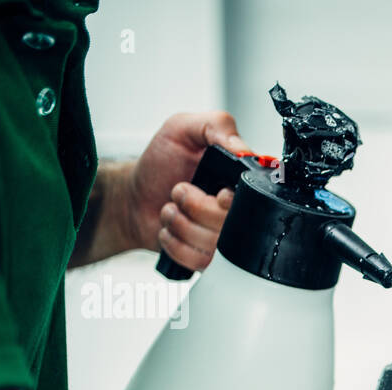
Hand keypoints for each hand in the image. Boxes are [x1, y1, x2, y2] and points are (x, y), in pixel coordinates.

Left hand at [123, 111, 250, 270]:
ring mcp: (224, 238)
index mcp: (239, 180)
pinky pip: (201, 261)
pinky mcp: (208, 259)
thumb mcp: (183, 129)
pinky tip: (172, 230)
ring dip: (182, 225)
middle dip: (196, 206)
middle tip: (179, 191)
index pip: (257, 198)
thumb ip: (216, 125)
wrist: (134, 197)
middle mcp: (237, 211)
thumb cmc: (160, 164)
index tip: (217, 192)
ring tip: (172, 210)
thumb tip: (242, 148)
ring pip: (216, 245)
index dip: (234, 200)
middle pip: (234, 224)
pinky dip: (176, 245)